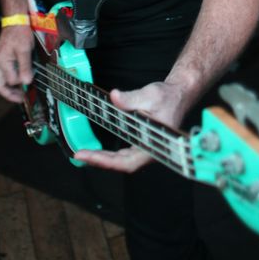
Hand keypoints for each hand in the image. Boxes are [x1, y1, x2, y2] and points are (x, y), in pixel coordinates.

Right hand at [0, 26, 34, 102]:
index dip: (19, 85)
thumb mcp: (24, 50)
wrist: (16, 20)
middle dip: (10, 94)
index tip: (28, 89)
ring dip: (11, 87)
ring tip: (22, 91)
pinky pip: (6, 72)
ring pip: (2, 80)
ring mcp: (0, 60)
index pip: (9, 81)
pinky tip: (21, 78)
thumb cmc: (19, 32)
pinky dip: (13, 78)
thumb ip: (25, 67)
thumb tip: (26, 82)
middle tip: (21, 99)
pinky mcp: (4, 57)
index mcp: (1, 62)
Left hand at [74, 80, 188, 172]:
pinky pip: (125, 155)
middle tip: (80, 155)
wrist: (178, 95)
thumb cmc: (169, 97)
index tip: (87, 156)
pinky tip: (100, 152)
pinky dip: (111, 154)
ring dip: (104, 159)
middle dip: (100, 161)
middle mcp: (151, 152)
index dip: (106, 162)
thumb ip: (130, 98)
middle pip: (123, 164)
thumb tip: (114, 97)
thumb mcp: (149, 95)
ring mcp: (147, 150)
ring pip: (123, 161)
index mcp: (154, 145)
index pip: (128, 162)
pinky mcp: (143, 145)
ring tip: (86, 155)